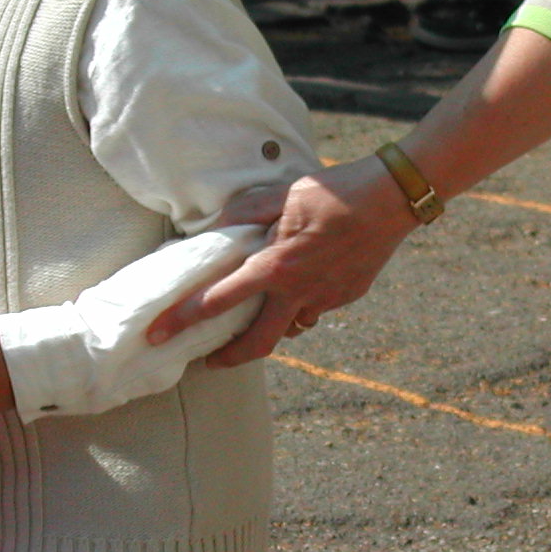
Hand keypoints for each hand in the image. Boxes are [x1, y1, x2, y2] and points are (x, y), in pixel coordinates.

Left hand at [147, 157, 417, 366]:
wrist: (392, 198)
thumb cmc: (334, 191)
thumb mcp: (281, 193)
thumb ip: (245, 211)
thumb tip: (218, 225)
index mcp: (275, 267)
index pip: (218, 301)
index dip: (183, 319)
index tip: (158, 334)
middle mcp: (298, 291)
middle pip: (258, 344)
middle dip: (229, 358)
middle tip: (210, 360)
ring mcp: (325, 298)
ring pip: (291, 327)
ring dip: (272, 326)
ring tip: (259, 314)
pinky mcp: (346, 296)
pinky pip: (316, 309)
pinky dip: (302, 304)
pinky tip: (302, 284)